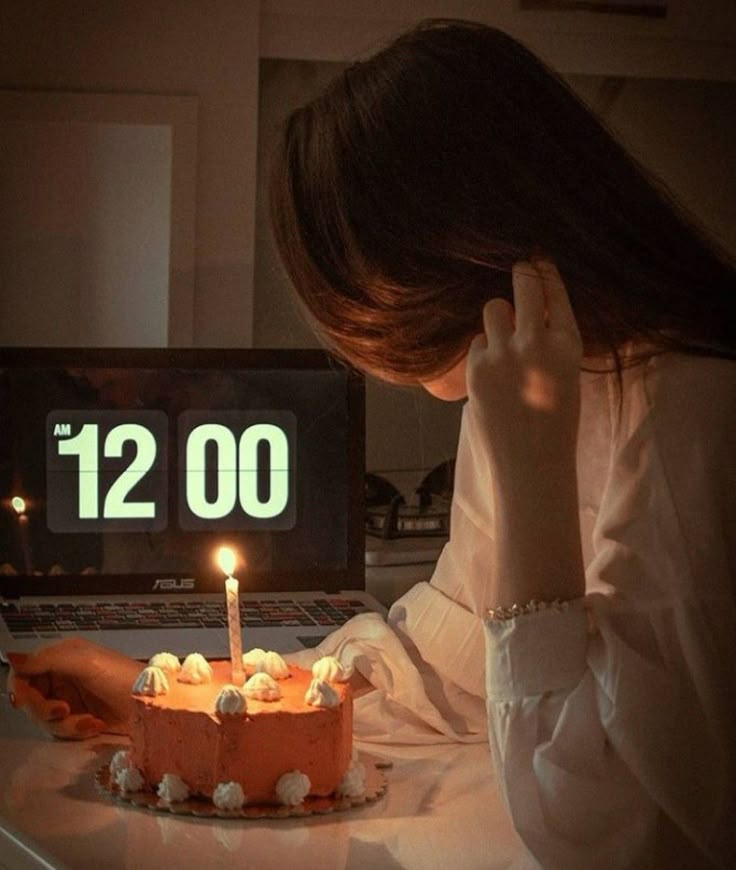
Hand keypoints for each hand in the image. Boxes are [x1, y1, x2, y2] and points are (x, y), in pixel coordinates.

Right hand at [7, 639, 142, 738]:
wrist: (153, 705)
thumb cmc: (122, 677)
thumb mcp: (84, 662)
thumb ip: (46, 659)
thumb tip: (11, 657)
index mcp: (61, 656)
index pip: (23, 672)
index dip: (20, 689)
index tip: (25, 702)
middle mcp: (63, 676)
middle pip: (30, 700)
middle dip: (45, 711)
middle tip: (63, 712)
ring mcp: (71, 699)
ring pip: (45, 719)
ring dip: (65, 725)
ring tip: (89, 723)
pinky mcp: (80, 719)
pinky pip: (62, 731)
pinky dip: (76, 731)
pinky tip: (95, 726)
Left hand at [468, 260, 584, 604]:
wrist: (532, 464)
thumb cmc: (554, 423)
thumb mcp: (566, 374)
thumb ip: (548, 340)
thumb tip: (523, 307)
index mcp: (568, 343)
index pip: (555, 288)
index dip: (544, 272)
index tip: (537, 262)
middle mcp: (537, 341)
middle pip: (524, 281)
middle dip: (521, 272)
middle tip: (519, 269)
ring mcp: (504, 353)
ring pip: (494, 307)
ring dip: (499, 317)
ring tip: (506, 341)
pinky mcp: (477, 368)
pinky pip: (477, 341)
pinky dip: (484, 352)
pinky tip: (494, 375)